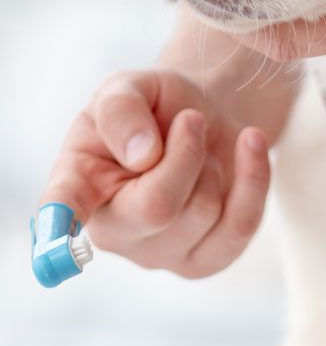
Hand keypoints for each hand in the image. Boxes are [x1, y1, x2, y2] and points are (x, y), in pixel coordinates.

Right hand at [41, 70, 270, 277]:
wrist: (206, 118)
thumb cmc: (157, 105)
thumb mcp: (130, 86)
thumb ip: (121, 110)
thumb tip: (142, 155)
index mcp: (78, 183)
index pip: (63, 208)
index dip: (57, 227)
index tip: (51, 246)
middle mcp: (112, 230)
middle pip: (157, 208)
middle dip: (186, 152)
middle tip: (191, 117)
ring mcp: (158, 253)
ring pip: (203, 212)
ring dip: (214, 161)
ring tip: (203, 140)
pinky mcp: (205, 259)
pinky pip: (241, 227)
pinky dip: (254, 178)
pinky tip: (250, 144)